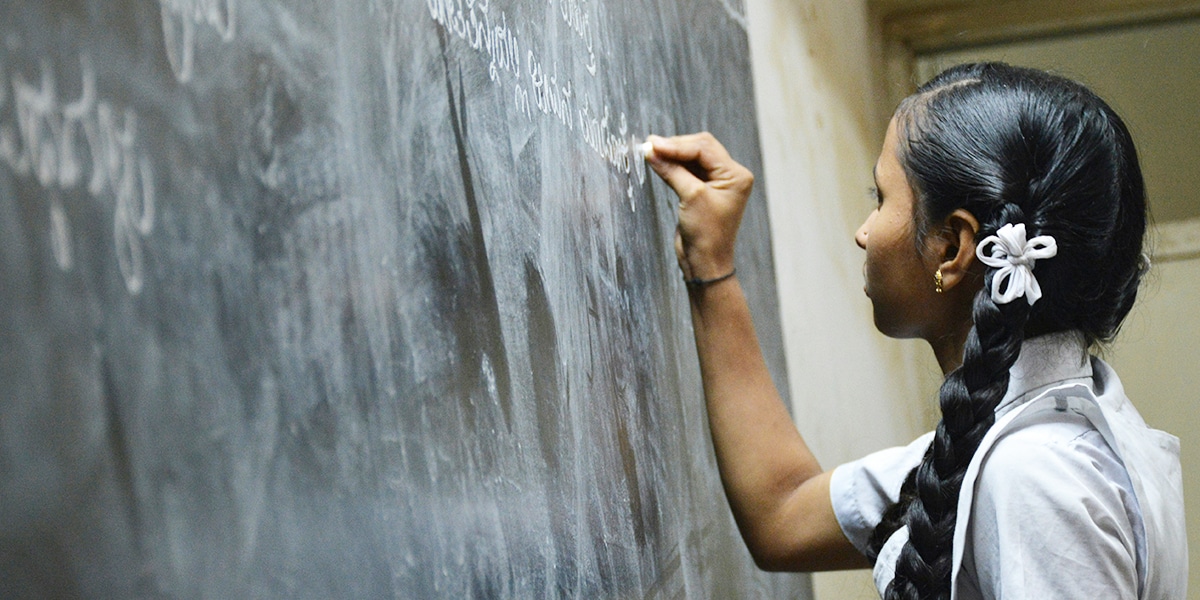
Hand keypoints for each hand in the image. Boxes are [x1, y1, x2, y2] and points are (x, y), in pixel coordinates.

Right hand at [644, 132, 753, 282]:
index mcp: (735, 175)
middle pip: (700, 148)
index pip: (704, 148)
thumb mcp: (691, 197)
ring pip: (692, 157)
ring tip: (650, 152)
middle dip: (675, 146)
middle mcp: (729, 175)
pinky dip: (673, 165)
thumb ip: (672, 170)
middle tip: (650, 146)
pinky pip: (687, 170)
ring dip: (672, 154)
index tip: (653, 145)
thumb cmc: (707, 234)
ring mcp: (716, 182)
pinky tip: (659, 162)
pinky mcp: (703, 190)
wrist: (705, 262)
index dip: (677, 145)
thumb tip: (652, 150)